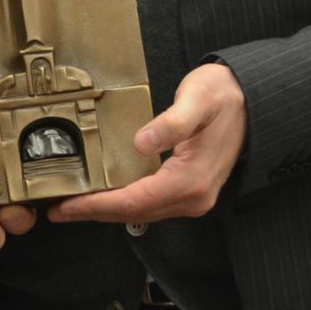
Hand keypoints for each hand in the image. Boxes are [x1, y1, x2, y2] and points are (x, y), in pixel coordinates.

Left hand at [46, 63, 246, 225]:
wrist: (252, 102)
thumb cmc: (223, 96)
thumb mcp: (198, 99)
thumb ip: (172, 122)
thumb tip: (142, 142)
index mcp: (190, 180)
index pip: (134, 201)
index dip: (97, 206)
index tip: (67, 206)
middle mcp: (193, 197)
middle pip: (134, 213)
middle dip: (94, 213)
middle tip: (58, 210)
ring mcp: (193, 197)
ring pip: (141, 212)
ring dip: (107, 210)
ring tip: (74, 205)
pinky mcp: (190, 190)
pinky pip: (150, 203)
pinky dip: (124, 203)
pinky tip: (105, 194)